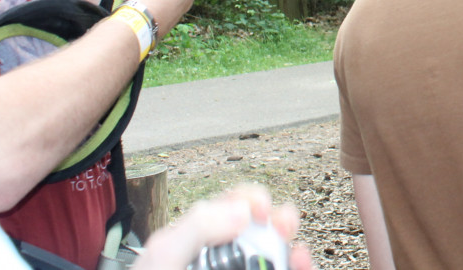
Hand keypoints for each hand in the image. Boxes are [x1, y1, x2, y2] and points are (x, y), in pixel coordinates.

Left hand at [134, 183, 314, 269]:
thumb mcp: (162, 260)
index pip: (227, 207)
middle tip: (285, 228)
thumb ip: (196, 229)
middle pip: (259, 229)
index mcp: (193, 241)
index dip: (250, 200)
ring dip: (293, 251)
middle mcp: (218, 258)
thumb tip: (241, 211)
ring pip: (274, 256)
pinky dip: (296, 268)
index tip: (262, 210)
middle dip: (279, 221)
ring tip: (299, 256)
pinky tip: (300, 267)